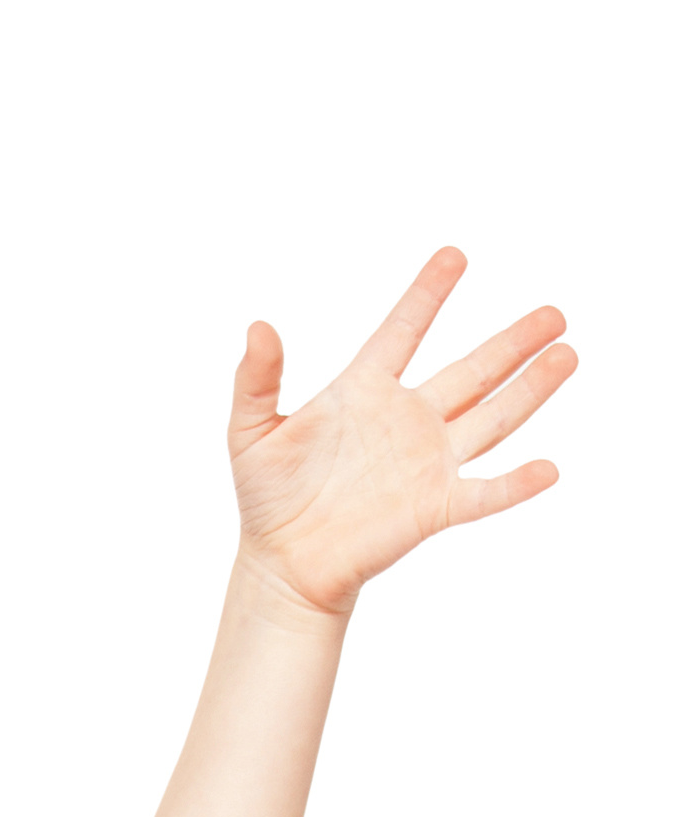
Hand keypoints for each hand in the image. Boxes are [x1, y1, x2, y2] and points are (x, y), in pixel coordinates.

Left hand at [230, 247, 575, 614]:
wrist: (281, 561)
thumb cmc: (267, 495)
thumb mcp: (249, 432)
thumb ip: (256, 380)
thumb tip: (258, 327)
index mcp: (363, 392)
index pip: (402, 332)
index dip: (427, 295)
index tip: (454, 255)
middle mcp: (407, 419)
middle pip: (472, 371)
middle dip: (512, 342)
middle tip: (554, 313)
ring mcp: (428, 462)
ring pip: (493, 418)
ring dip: (531, 389)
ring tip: (567, 354)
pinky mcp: (437, 506)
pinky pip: (486, 493)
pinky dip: (516, 484)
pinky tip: (548, 469)